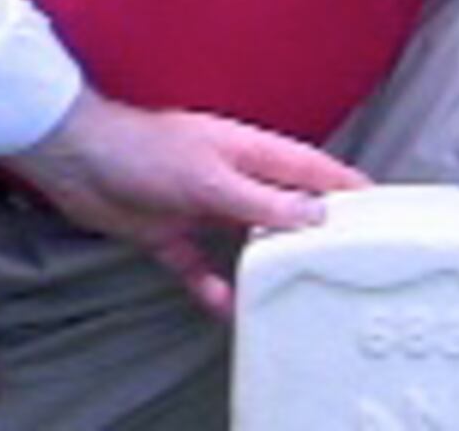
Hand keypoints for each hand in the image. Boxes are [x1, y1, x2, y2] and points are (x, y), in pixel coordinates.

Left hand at [8, 94, 366, 315]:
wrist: (76, 158)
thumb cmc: (146, 151)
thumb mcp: (211, 177)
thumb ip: (263, 200)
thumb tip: (318, 216)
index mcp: (249, 150)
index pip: (309, 168)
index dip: (345, 185)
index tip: (382, 208)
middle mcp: (230, 177)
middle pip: (282, 205)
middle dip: (313, 229)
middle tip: (347, 261)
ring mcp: (199, 205)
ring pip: (245, 239)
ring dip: (266, 262)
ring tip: (296, 291)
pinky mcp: (168, 232)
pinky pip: (199, 266)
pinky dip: (212, 286)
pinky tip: (226, 308)